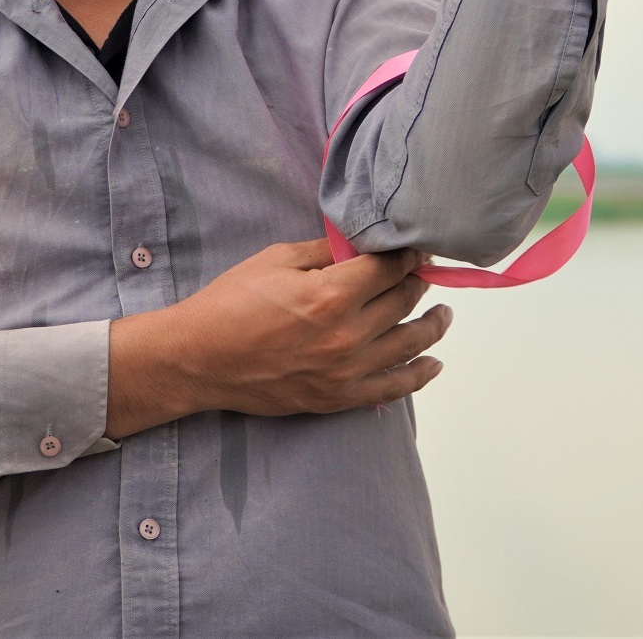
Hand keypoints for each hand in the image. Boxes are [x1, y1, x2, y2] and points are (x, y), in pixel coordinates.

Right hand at [105, 239, 451, 436]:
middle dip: (421, 283)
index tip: (419, 247)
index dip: (410, 254)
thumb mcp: (277, 259)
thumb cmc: (231, 303)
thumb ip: (327, 251)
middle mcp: (347, 335)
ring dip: (433, 326)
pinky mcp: (338, 398)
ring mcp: (346, 372)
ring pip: (409, 344)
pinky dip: (419, 375)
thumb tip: (364, 244)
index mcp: (331, 295)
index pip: (390, 268)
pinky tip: (433, 363)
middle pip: (404, 303)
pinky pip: (393, 389)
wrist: (199, 360)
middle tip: (427, 273)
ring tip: (443, 314)